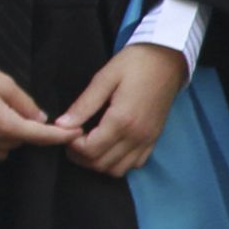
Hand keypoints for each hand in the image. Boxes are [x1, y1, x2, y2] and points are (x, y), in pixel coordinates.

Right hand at [0, 56, 77, 169]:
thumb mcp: (5, 83)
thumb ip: (26, 103)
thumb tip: (41, 119)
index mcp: (4, 124)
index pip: (38, 135)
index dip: (60, 136)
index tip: (77, 134)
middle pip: (20, 142)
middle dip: (24, 128)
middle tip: (12, 105)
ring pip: (4, 150)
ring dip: (7, 137)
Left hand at [54, 43, 184, 177]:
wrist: (167, 58)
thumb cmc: (135, 63)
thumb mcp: (104, 77)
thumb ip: (84, 104)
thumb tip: (61, 124)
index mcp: (122, 120)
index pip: (90, 150)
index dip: (72, 145)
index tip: (67, 130)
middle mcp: (136, 136)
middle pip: (101, 164)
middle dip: (81, 157)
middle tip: (73, 138)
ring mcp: (147, 140)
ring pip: (117, 170)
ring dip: (98, 163)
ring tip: (89, 143)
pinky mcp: (154, 140)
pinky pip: (134, 164)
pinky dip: (118, 162)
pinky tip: (109, 146)